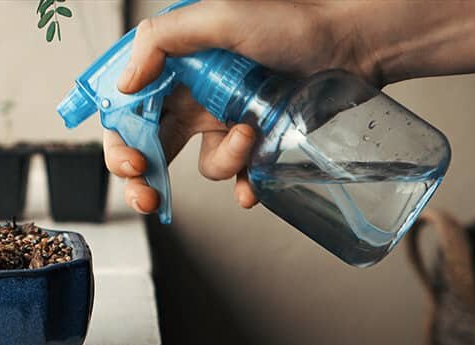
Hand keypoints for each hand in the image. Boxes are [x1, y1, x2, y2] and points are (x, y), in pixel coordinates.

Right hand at [104, 0, 376, 214]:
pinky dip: (245, 186)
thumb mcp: (219, 17)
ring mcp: (229, 122)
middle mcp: (199, 97)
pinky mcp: (261, 141)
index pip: (130, 112)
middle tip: (148, 197)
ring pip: (205, 166)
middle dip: (144, 179)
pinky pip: (242, 176)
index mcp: (178, 69)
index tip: (133, 164)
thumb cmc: (293, 20)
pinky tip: (253, 188)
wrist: (353, 41)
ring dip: (223, 162)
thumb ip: (162, 41)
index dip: (121, 143)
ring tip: (251, 134)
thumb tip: (125, 84)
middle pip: (152, 148)